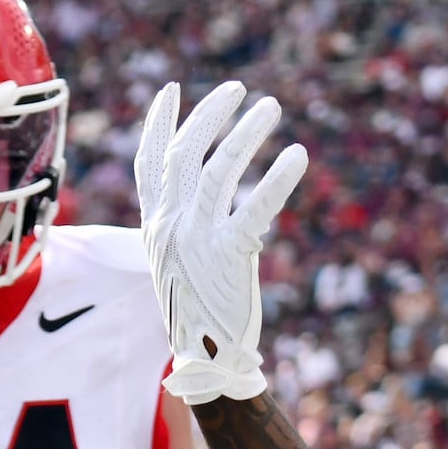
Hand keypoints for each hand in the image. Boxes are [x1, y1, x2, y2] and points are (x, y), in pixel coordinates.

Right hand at [133, 80, 306, 405]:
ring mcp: (198, 240)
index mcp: (154, 226)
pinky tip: (297, 154)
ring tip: (271, 107)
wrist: (207, 360)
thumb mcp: (177, 261)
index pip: (149, 162)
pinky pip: (255, 207)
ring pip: (219, 170)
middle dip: (210, 114)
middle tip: (237, 88)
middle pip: (184, 154)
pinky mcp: (230, 256)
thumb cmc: (198, 310)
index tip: (171, 90)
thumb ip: (183, 224)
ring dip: (246, 132)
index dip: (158, 124)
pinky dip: (277, 178)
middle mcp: (170, 227)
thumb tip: (211, 190)